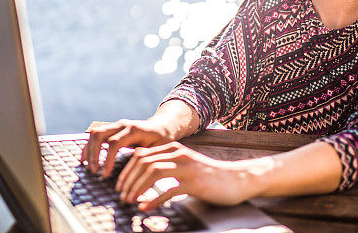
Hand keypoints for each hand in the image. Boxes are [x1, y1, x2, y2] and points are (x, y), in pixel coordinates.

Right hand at [81, 118, 171, 176]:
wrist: (162, 126)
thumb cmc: (162, 141)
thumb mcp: (158, 150)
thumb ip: (146, 158)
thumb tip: (136, 174)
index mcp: (134, 130)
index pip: (114, 143)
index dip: (108, 159)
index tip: (105, 175)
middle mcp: (122, 125)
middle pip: (100, 135)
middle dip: (94, 154)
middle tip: (94, 172)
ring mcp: (116, 125)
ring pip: (95, 133)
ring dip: (89, 150)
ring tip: (88, 167)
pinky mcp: (112, 129)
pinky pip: (95, 135)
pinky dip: (88, 146)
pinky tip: (84, 159)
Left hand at [114, 141, 260, 210]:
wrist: (237, 179)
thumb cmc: (209, 176)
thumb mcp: (185, 166)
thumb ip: (166, 165)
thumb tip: (142, 175)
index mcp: (173, 149)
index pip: (141, 154)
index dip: (127, 170)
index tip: (120, 185)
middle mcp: (178, 154)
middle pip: (143, 162)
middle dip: (128, 180)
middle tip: (121, 195)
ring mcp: (186, 167)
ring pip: (153, 172)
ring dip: (137, 188)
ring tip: (130, 201)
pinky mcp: (194, 183)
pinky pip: (169, 190)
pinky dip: (153, 199)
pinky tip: (146, 208)